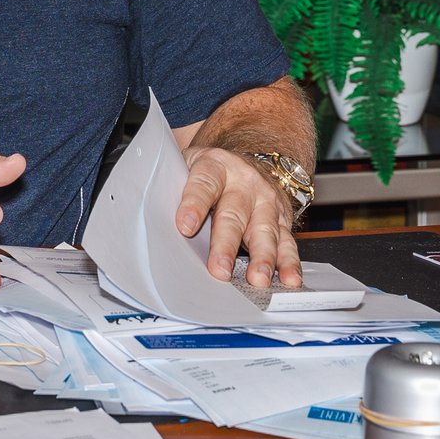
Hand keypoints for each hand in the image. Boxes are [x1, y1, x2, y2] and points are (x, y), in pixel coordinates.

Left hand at [176, 148, 300, 288]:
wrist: (247, 159)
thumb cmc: (209, 172)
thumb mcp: (187, 166)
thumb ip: (172, 188)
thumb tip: (150, 220)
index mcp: (215, 165)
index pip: (203, 183)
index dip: (194, 203)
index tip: (185, 226)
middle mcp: (244, 181)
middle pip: (234, 213)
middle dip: (226, 244)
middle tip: (219, 270)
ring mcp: (266, 200)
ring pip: (264, 230)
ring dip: (262, 257)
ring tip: (257, 279)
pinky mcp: (282, 218)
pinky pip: (287, 241)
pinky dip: (289, 262)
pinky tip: (289, 278)